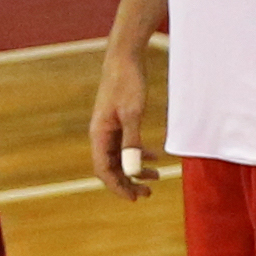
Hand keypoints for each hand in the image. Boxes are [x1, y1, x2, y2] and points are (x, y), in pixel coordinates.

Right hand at [92, 41, 152, 197]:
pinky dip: (140, 154)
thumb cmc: (128, 83)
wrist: (125, 58)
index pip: (104, 171)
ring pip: (120, 158)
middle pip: (111, 168)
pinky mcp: (119, 121)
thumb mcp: (133, 114)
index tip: (135, 198)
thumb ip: (132, 142)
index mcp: (99, 135)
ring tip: (156, 178)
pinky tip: (156, 157)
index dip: (118, 187)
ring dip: (136, 170)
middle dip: (128, 183)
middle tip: (147, 194)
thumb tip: (131, 169)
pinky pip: (126, 145)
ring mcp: (110, 128)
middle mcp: (101, 134)